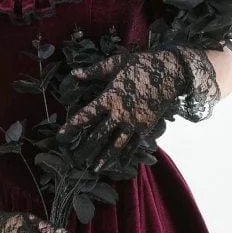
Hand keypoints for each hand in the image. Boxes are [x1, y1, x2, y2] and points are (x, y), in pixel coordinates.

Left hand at [58, 43, 219, 172]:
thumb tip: (74, 74)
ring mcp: (133, 122)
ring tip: (94, 168)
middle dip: (86, 148)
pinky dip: (126, 156)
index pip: (86, 115)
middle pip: (98, 135)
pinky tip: (119, 165)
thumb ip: (94, 71)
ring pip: (115, 145)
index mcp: (109, 97)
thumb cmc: (140, 64)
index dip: (72, 126)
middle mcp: (119, 113)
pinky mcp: (146, 127)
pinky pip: (134, 145)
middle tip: (75, 158)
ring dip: (104, 158)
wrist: (170, 72)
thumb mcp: (115, 63)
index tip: (61, 136)